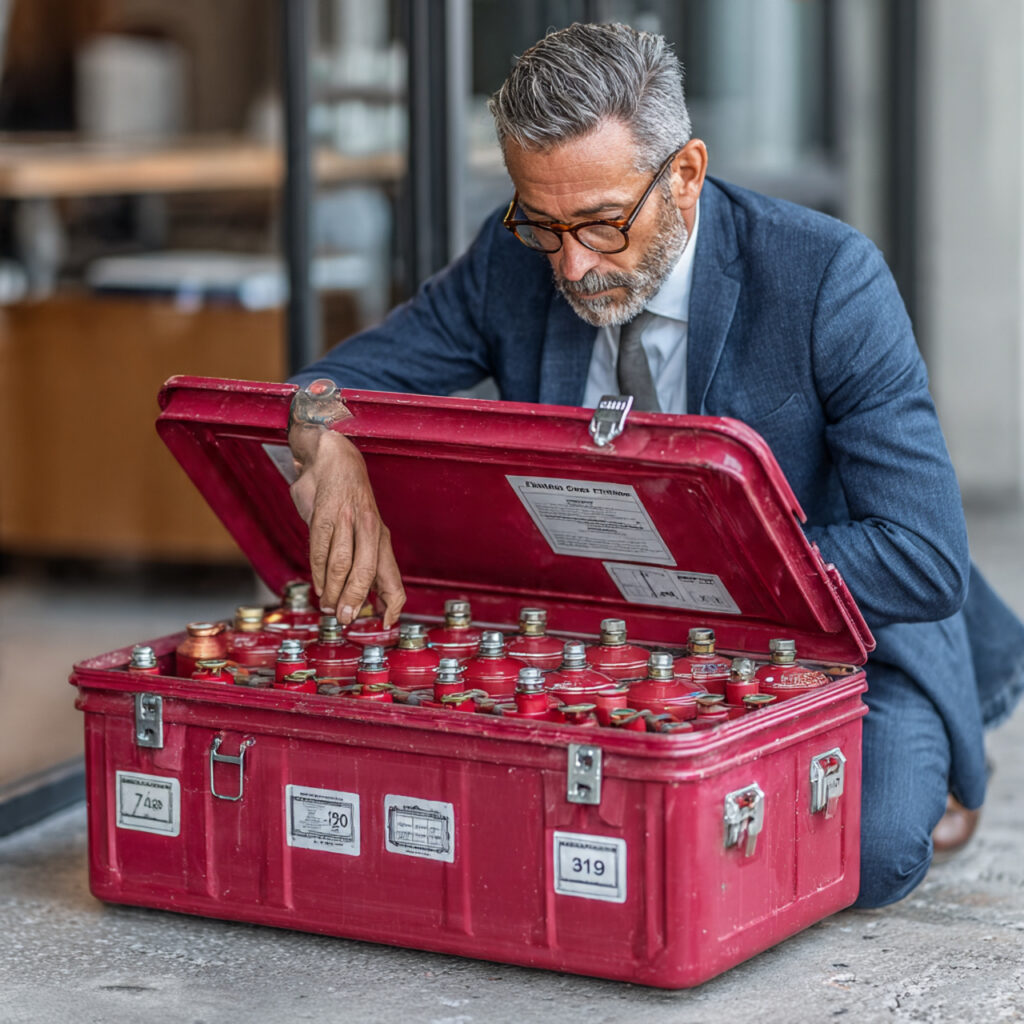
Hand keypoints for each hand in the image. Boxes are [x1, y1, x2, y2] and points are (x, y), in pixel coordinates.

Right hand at [288, 424, 404, 626]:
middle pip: (365, 572)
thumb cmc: (350, 502)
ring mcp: (345, 521)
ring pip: (341, 563)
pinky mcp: (323, 515)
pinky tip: (318, 585)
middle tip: (345, 619)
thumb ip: (368, 563)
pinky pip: (320, 549)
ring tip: (328, 606)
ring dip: (333, 590)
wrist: (335, 458)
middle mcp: (368, 529)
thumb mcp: (366, 530)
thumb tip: (369, 602)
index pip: (392, 576)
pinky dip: (318, 572)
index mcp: (381, 537)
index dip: (393, 603)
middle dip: (354, 600)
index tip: (387, 623)